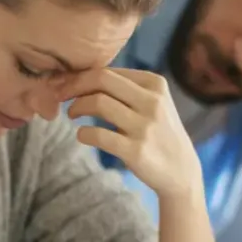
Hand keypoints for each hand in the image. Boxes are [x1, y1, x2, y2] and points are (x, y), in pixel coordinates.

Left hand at [63, 68, 202, 198]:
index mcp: (155, 83)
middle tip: (60, 95)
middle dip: (74, 84)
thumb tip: (80, 76)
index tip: (64, 84)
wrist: (180, 171)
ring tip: (72, 114)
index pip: (108, 70)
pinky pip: (98, 135)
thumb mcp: (151, 103)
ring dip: (76, 107)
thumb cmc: (158, 132)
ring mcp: (145, 126)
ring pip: (98, 103)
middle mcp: (152, 101)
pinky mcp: (136, 150)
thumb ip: (124, 88)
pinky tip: (83, 135)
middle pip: (101, 79)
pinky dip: (83, 133)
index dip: (80, 76)